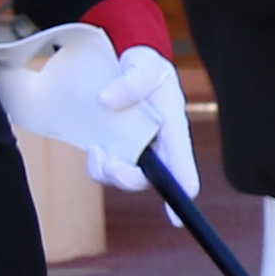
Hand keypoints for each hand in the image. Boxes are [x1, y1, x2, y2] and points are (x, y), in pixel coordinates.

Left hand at [0, 23, 198, 197]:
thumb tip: (106, 101)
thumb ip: (130, 80)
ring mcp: (134, 148)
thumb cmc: (143, 63)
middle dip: (126, 178)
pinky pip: (105, 166)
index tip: (174, 217)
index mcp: (173, 127)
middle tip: (107, 164)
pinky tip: (92, 146)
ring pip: (123, 175)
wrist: (123, 58)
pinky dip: (97, 162)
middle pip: (148, 179)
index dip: (181, 192)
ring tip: (94, 150)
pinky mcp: (114, 147)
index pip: (183, 166)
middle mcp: (157, 145)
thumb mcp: (144, 63)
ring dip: (106, 171)